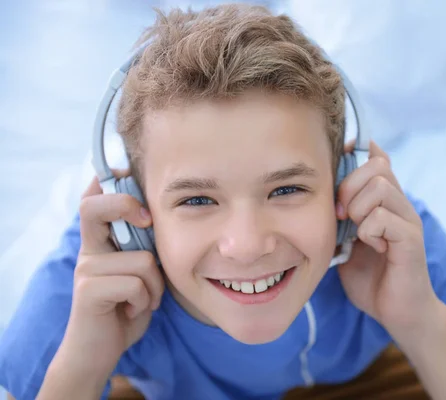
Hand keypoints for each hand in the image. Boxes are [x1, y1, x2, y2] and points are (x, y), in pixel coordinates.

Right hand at [54, 172, 163, 378]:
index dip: (106, 179)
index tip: (126, 171)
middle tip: (148, 220)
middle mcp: (89, 251)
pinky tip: (134, 310)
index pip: (92, 199)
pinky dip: (146, 300)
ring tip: (144, 299)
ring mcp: (86, 270)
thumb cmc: (128, 307)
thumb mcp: (141, 272)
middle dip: (125, 205)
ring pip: (141, 259)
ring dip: (155, 285)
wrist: (102, 349)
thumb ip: (145, 248)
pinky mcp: (88, 291)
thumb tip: (166, 218)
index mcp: (101, 242)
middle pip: (92, 207)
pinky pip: (136, 284)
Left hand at [336, 141, 440, 343]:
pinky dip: (368, 231)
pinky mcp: (412, 240)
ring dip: (358, 208)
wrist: (398, 313)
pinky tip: (371, 247)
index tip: (336, 172)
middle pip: (376, 166)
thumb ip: (341, 218)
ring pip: (380, 187)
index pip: (376, 158)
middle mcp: (400, 205)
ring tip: (355, 231)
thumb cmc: (371, 278)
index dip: (355, 155)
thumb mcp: (347, 242)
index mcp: (385, 202)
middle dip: (349, 186)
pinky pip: (383, 218)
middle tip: (340, 214)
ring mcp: (408, 220)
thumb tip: (321, 194)